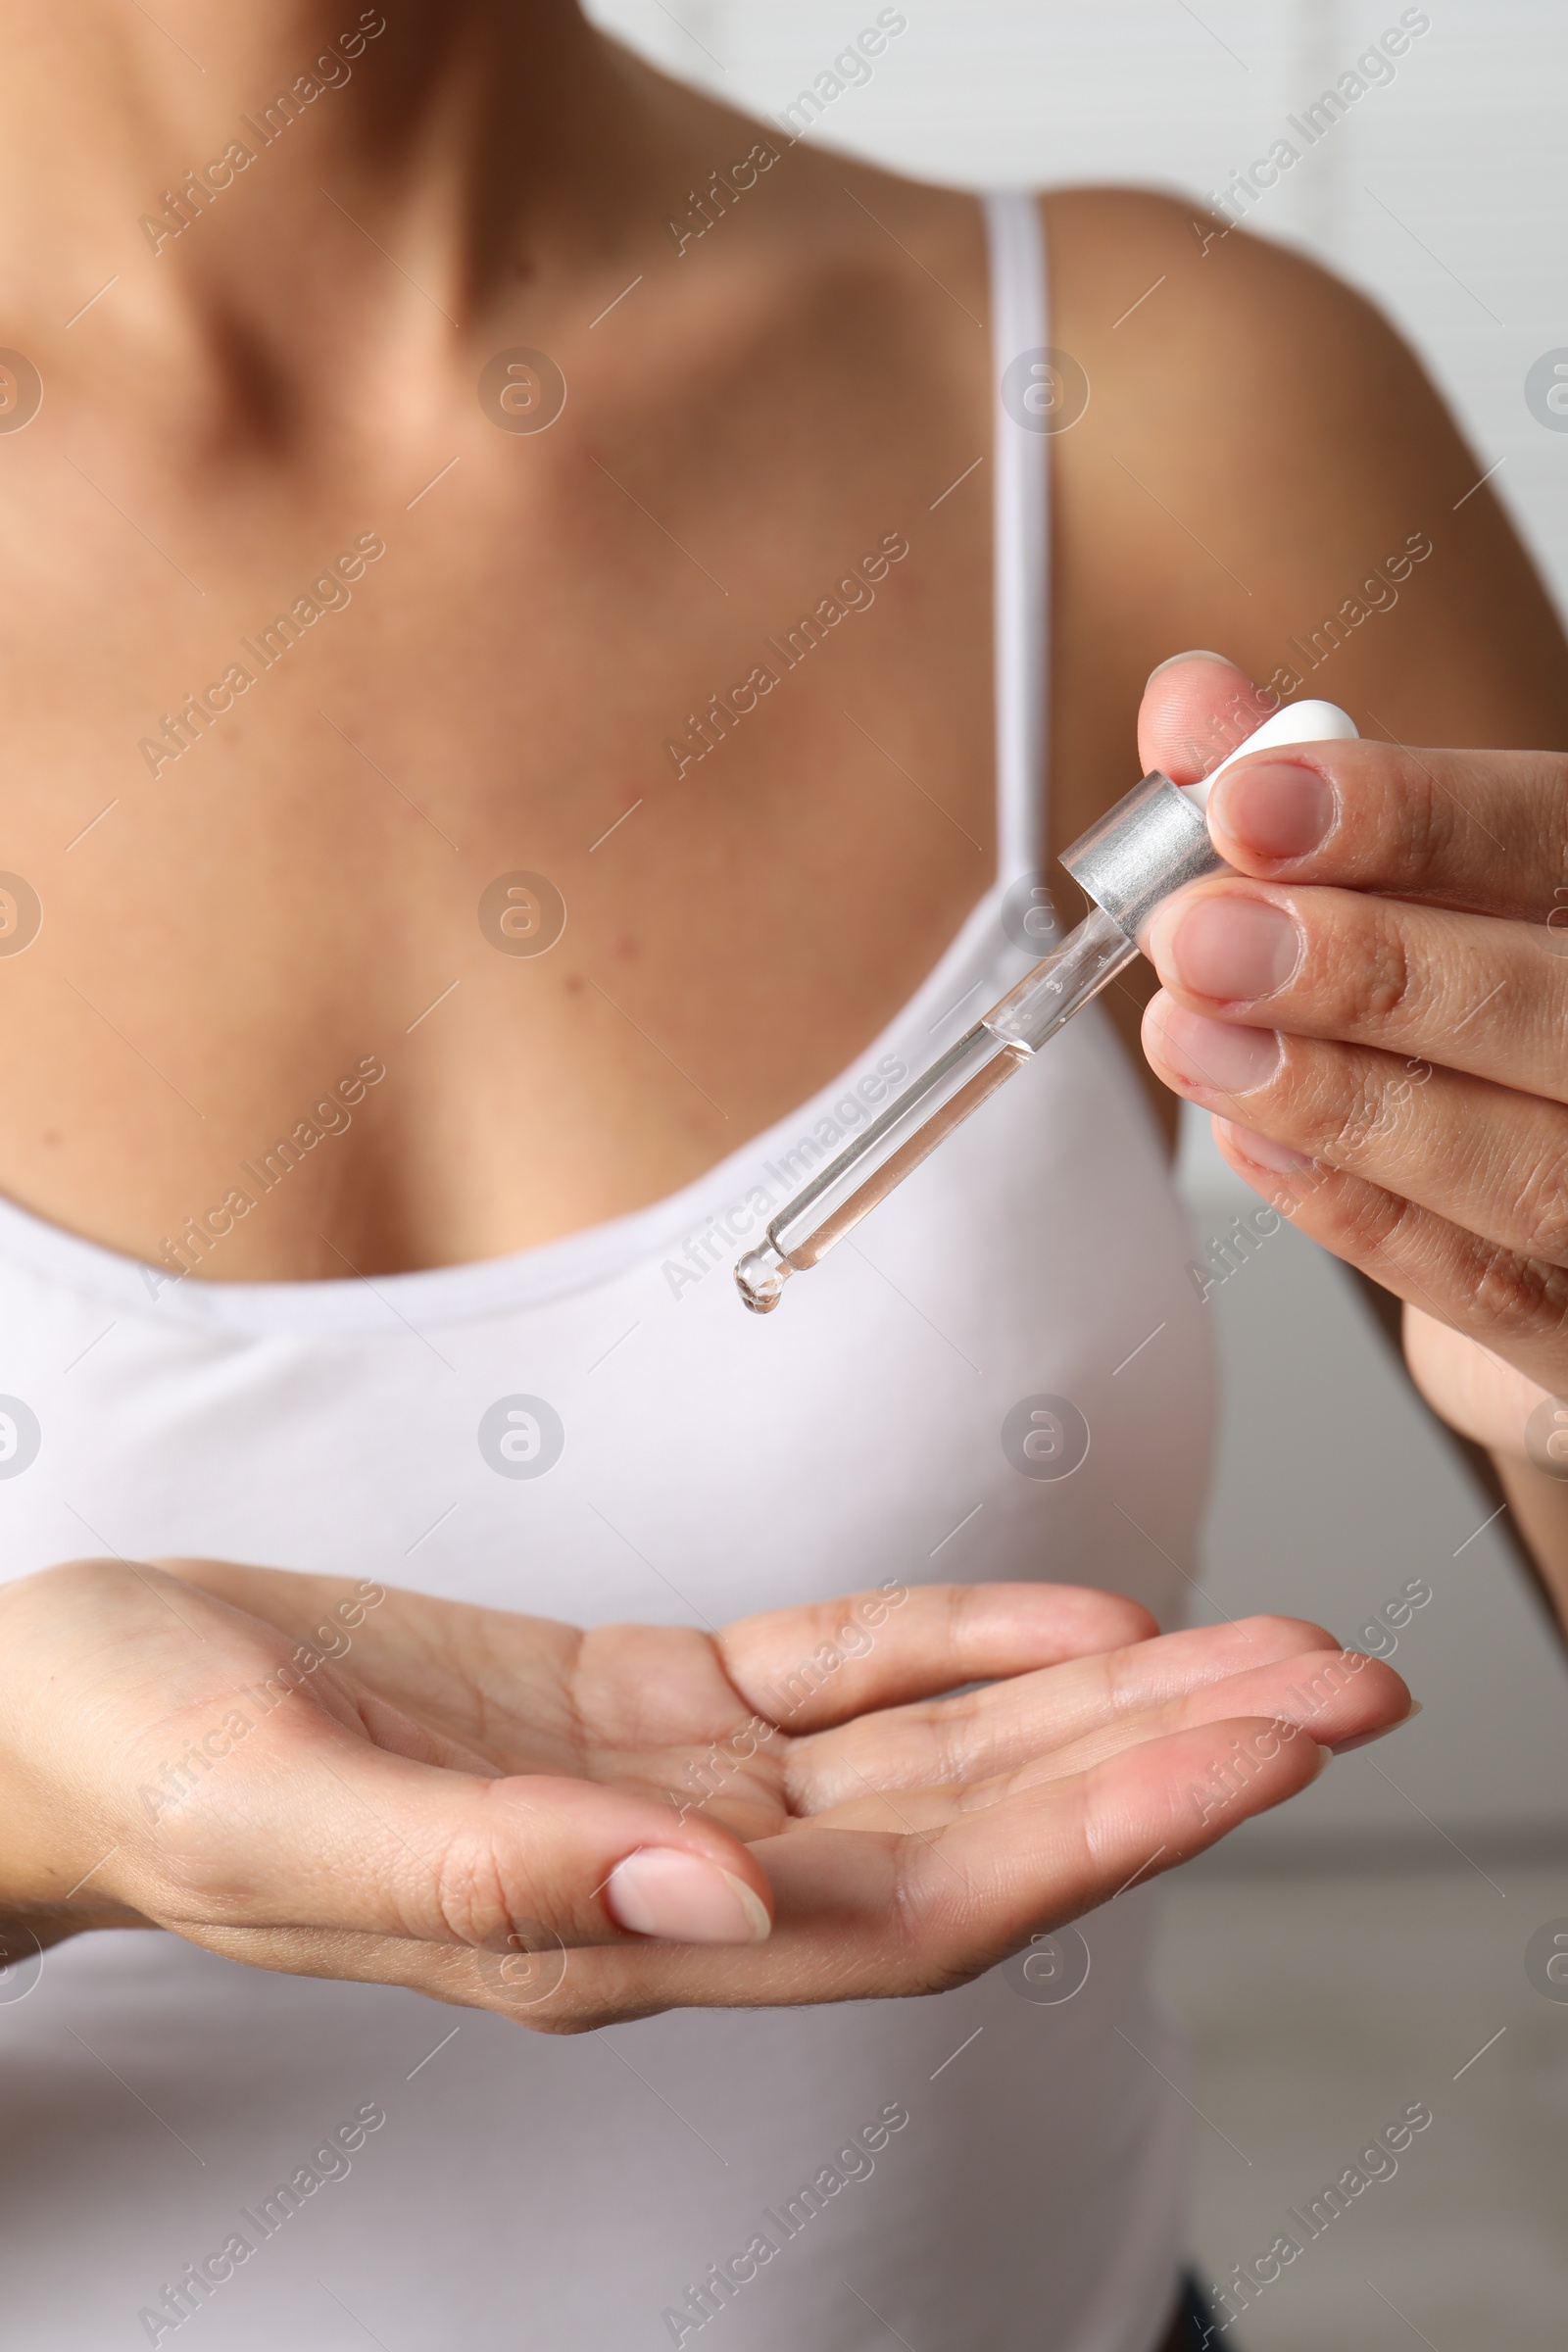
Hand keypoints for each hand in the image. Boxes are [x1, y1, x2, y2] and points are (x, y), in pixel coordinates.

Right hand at [0, 1555, 1407, 2027]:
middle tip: (1341, 1684)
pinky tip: (1065, 1614)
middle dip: (1167, 1760)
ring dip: (1105, 1694)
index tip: (1251, 1752)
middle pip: (975, 1828)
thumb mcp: (283, 1814)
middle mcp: (679, 1878)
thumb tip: (713, 1901)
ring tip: (1265, 1647)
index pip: (915, 1902)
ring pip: (937, 1744)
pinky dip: (957, 1635)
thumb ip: (498, 1877)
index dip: (1098, 1831)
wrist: (72, 1706)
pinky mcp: (643, 1697)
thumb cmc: (149, 1762)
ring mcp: (670, 1787)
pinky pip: (835, 1670)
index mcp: (609, 1938)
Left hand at [1137, 653, 1567, 1473]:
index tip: (1249, 798)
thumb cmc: (1502, 1035)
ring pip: (1526, 1167)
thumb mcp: (1427, 895)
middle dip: (1367, 966)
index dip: (1411, 816)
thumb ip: (1313, 799)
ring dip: (1342, 1099)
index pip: (1558, 839)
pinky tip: (1247, 1139)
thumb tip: (1188, 706)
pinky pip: (1481, 1287)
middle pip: (1557, 1009)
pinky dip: (1352, 1212)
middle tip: (1199, 932)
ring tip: (1194, 1036)